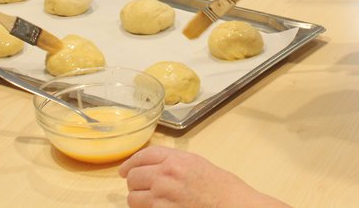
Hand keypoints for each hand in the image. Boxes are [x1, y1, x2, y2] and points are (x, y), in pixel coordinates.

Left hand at [119, 146, 285, 207]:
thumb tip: (155, 166)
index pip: (143, 155)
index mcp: (176, 159)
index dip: (131, 163)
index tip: (125, 170)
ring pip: (132, 198)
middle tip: (139, 188)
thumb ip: (175, 162)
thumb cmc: (222, 189)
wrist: (233, 206)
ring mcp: (162, 197)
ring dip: (138, 200)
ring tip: (148, 202)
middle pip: (133, 176)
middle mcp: (166, 176)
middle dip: (134, 183)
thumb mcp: (198, 164)